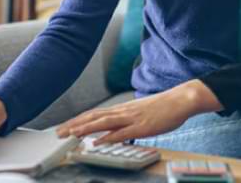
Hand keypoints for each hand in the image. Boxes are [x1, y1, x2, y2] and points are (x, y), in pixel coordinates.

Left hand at [56, 80, 221, 145]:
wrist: (181, 99)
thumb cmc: (163, 107)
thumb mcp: (141, 113)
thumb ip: (126, 122)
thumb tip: (112, 131)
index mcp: (123, 109)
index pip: (95, 114)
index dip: (79, 120)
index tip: (65, 127)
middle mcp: (124, 111)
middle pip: (94, 117)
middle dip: (75, 125)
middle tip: (59, 133)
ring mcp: (133, 118)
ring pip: (104, 123)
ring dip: (86, 128)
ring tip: (71, 134)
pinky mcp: (142, 126)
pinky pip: (122, 132)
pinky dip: (108, 136)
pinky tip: (97, 141)